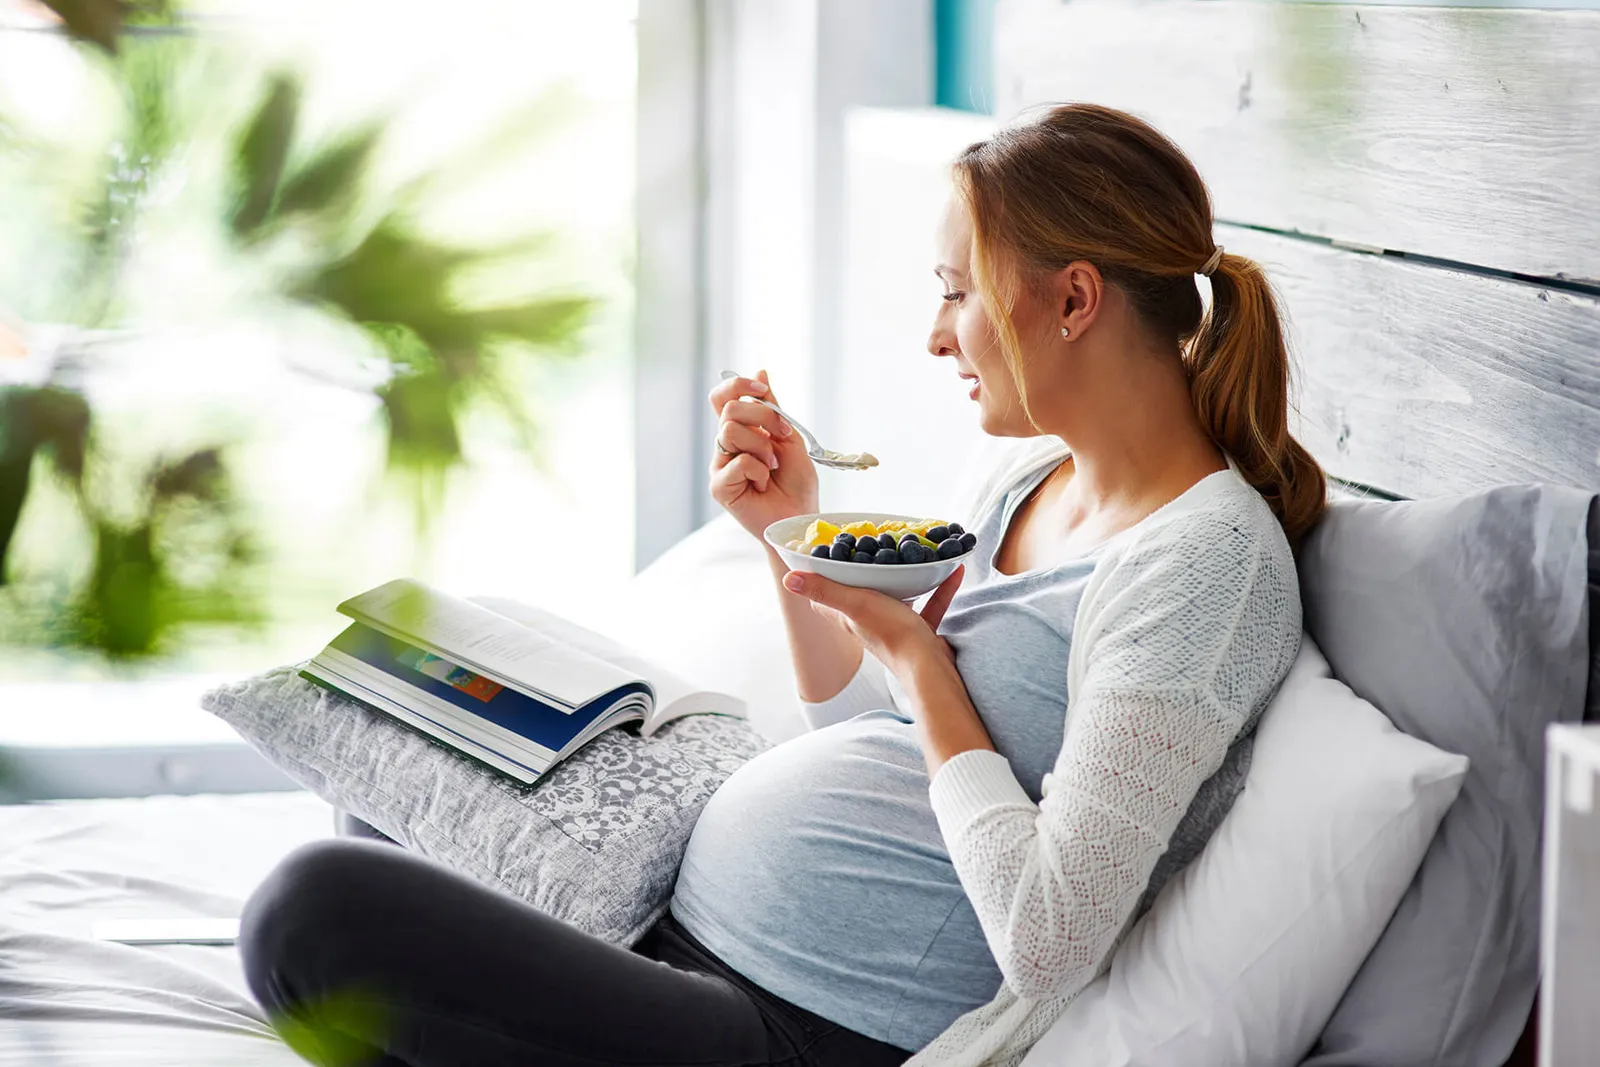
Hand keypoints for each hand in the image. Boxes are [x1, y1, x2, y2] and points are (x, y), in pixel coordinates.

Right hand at [709, 371, 818, 540]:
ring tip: (772, 467)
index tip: (763, 390)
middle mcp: (726, 445)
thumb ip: (772, 407)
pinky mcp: (719, 486)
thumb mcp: (789, 437)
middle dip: (763, 418)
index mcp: (741, 430)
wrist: (800, 515)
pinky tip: (763, 484)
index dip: (738, 385)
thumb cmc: (796, 482)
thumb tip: (760, 370)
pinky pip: (738, 462)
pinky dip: (759, 471)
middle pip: (730, 409)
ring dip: (762, 448)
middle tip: (781, 439)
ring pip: (730, 431)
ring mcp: (720, 465)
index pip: (723, 396)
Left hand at [779, 565, 964, 676]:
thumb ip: (825, 590)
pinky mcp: (920, 633)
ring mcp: (895, 629)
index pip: (826, 601)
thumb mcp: (856, 604)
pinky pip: (930, 606)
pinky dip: (940, 589)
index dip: (821, 581)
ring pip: (896, 599)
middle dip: (864, 574)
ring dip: (904, 579)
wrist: (929, 667)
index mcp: (849, 617)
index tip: (825, 557)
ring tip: (912, 554)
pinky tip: (953, 570)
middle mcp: (868, 624)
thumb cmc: (890, 634)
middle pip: (860, 596)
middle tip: (871, 548)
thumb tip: (788, 579)